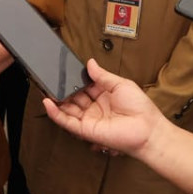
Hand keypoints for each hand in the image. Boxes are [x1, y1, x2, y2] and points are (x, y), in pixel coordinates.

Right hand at [43, 59, 163, 156]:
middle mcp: (95, 108)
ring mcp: (89, 119)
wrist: (146, 129)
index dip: (75, 79)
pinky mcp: (85, 130)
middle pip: (74, 97)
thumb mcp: (120, 84)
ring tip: (46, 88)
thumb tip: (90, 63)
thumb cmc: (139, 108)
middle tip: (53, 79)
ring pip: (67, 109)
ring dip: (56, 100)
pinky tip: (48, 103)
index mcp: (104, 95)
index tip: (65, 71)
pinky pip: (67, 122)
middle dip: (64, 88)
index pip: (84, 86)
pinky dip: (55, 113)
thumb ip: (102, 75)